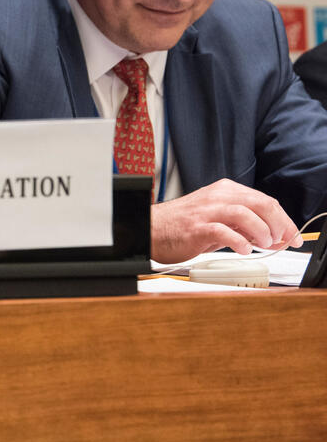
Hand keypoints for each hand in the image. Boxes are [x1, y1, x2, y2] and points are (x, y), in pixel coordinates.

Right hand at [150, 179, 302, 263]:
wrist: (148, 228)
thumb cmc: (182, 225)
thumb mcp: (217, 219)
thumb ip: (244, 225)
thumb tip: (273, 236)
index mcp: (224, 191)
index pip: (265, 200)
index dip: (284, 220)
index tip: (292, 235)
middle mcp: (217, 197)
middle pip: (260, 204)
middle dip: (279, 225)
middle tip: (282, 241)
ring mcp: (206, 211)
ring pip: (245, 214)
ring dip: (261, 232)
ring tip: (263, 245)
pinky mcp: (196, 228)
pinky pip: (224, 232)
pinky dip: (240, 243)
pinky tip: (243, 250)